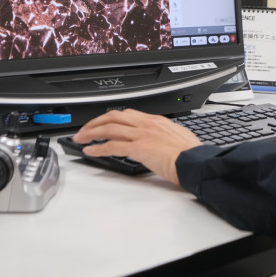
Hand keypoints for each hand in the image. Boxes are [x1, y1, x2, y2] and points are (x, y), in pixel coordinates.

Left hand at [72, 109, 201, 183]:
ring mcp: (141, 135)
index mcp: (155, 120)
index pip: (127, 114)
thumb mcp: (177, 138)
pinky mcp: (137, 148)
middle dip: (95, 122)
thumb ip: (164, 136)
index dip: (111, 118)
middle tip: (85, 130)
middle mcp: (146, 124)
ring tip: (81, 139)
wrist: (194, 161)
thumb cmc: (190, 154)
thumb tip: (160, 142)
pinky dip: (97, 148)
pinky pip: (111, 145)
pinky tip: (90, 151)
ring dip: (91, 133)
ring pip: (108, 128)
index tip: (103, 124)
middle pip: (113, 116)